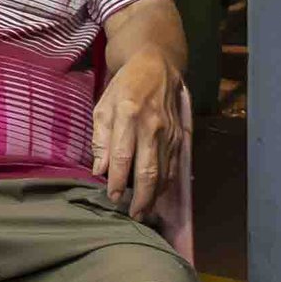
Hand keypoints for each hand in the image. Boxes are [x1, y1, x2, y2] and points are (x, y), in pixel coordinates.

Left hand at [92, 45, 181, 220]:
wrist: (157, 66)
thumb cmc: (124, 87)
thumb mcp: (103, 106)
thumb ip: (101, 139)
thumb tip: (100, 170)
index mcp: (128, 115)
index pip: (122, 157)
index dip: (116, 181)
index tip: (112, 197)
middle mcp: (152, 126)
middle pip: (148, 170)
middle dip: (140, 198)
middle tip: (133, 215)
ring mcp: (170, 132)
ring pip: (164, 172)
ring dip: (154, 195)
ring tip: (144, 211)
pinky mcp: (180, 136)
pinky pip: (173, 166)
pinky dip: (166, 183)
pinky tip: (157, 194)